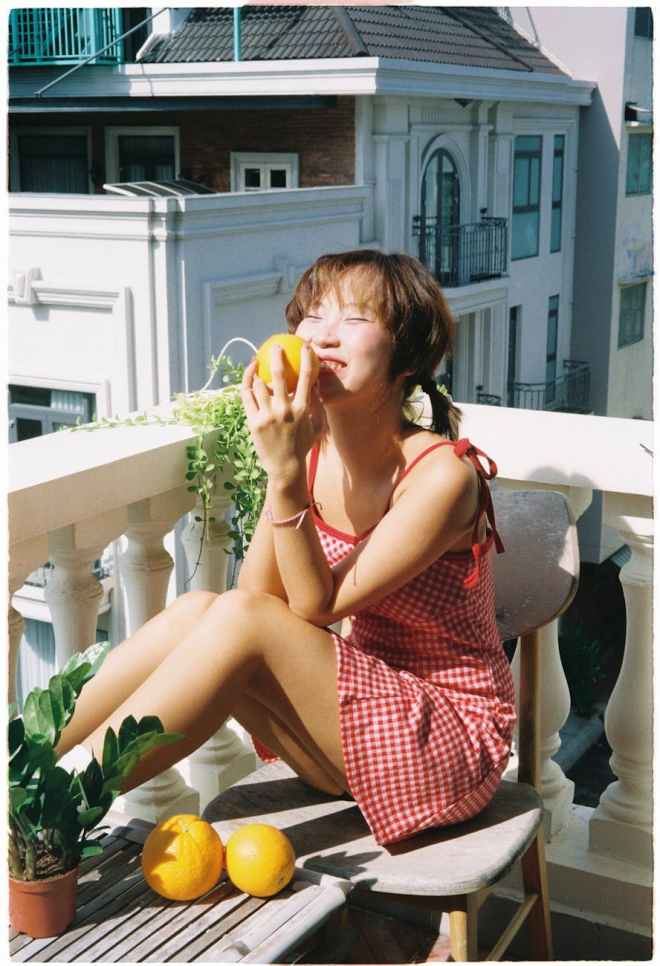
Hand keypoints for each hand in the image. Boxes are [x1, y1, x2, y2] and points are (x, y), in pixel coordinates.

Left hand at [240, 343, 324, 484]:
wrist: (285, 467)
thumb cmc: (302, 445)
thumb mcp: (317, 426)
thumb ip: (317, 404)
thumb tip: (314, 384)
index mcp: (302, 410)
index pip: (306, 377)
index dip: (307, 359)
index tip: (305, 347)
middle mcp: (284, 410)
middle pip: (278, 375)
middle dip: (277, 356)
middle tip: (276, 346)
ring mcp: (267, 416)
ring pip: (260, 385)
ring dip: (259, 371)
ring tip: (258, 363)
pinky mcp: (254, 422)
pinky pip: (248, 397)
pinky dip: (248, 383)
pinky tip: (249, 376)